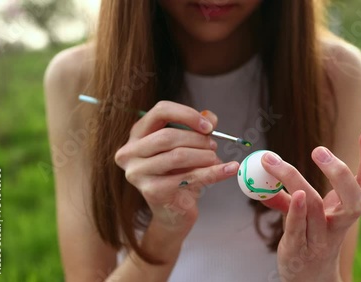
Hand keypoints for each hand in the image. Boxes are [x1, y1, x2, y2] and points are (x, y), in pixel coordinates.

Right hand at [114, 101, 238, 235]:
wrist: (173, 213)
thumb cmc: (178, 175)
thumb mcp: (187, 148)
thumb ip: (198, 130)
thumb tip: (210, 117)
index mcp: (137, 135)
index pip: (160, 111)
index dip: (187, 115)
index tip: (208, 126)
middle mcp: (130, 152)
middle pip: (168, 136)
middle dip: (197, 139)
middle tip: (213, 146)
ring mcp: (138, 173)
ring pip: (177, 156)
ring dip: (204, 156)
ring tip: (215, 159)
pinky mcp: (152, 191)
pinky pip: (189, 177)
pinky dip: (214, 172)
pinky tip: (230, 169)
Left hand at [261, 129, 360, 281]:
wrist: (307, 278)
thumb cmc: (310, 238)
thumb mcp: (305, 212)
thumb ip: (287, 192)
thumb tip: (267, 168)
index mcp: (345, 210)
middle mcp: (339, 225)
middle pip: (354, 200)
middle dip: (340, 174)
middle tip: (318, 151)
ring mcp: (321, 240)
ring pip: (316, 209)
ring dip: (297, 182)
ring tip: (276, 163)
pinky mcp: (301, 250)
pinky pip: (299, 229)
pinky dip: (294, 211)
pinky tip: (284, 194)